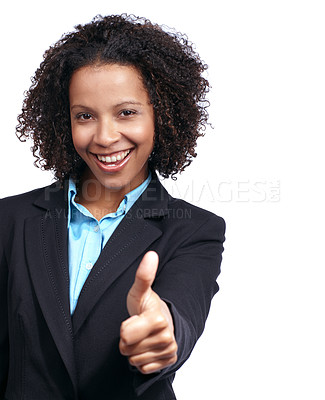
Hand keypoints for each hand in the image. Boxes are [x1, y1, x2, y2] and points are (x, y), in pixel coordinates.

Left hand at [119, 251, 177, 373]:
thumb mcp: (140, 292)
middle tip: (137, 329)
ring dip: (135, 350)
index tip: (134, 319)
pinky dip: (143, 360)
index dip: (125, 328)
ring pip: (135, 361)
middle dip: (128, 340)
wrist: (165, 320)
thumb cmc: (147, 306)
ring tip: (143, 337)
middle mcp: (166, 337)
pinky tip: (148, 347)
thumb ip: (143, 275)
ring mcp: (169, 350)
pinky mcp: (169, 361)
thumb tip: (151, 254)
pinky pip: (143, 369)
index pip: (125, 335)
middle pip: (128, 350)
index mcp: (158, 319)